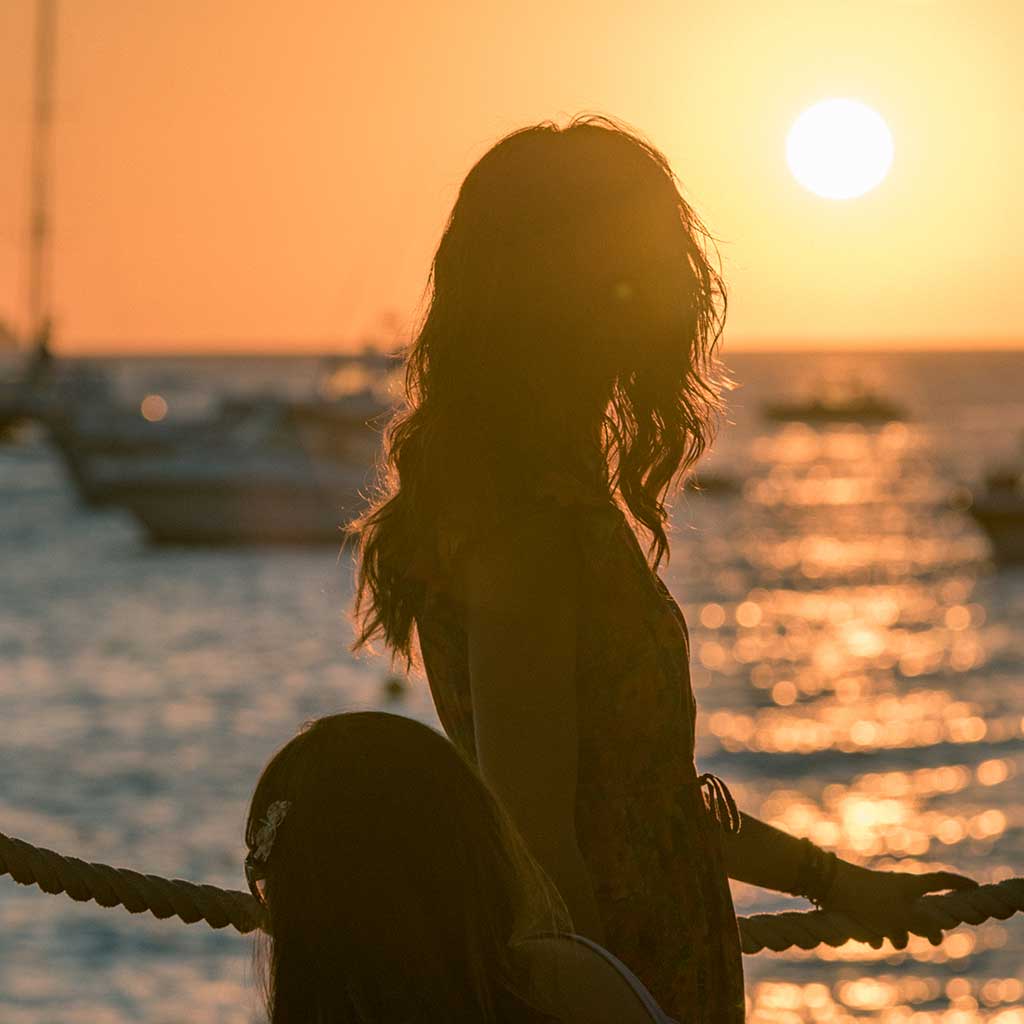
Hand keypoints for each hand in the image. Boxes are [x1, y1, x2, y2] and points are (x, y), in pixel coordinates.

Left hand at [822, 861, 977, 948]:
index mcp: (910, 885)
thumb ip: (921, 924)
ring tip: (884, 936)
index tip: (974, 888)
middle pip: (921, 912)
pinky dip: (873, 933)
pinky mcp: (862, 906)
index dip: (958, 885)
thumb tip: (938, 932)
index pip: (940, 882)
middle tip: (933, 941)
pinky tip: (865, 934)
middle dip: (925, 930)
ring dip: (894, 936)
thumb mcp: (900, 914)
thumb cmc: (866, 898)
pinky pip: (877, 927)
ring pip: (897, 924)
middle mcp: (897, 890)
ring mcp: (880, 898)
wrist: (826, 884)